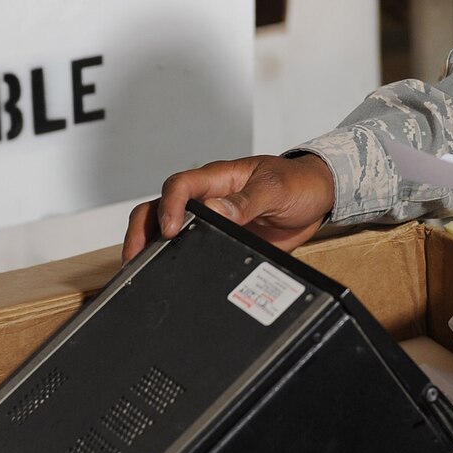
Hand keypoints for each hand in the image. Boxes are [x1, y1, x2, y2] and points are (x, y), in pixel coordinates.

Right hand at [122, 153, 336, 260]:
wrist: (317, 199)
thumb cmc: (297, 183)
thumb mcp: (275, 188)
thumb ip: (246, 200)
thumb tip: (214, 209)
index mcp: (218, 177)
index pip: (180, 185)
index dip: (169, 206)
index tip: (169, 230)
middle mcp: (207, 196)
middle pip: (158, 206)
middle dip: (141, 229)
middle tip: (134, 256)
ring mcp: (210, 219)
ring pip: (165, 227)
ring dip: (149, 245)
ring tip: (139, 269)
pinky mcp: (219, 239)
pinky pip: (189, 249)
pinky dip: (172, 259)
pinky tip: (166, 275)